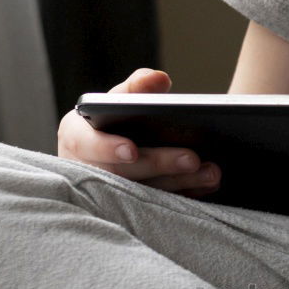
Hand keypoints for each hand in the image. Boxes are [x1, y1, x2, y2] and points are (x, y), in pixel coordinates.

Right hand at [57, 68, 220, 195]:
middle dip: (159, 164)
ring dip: (181, 183)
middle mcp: (88, 169)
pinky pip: (161, 206)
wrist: (117, 150)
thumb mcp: (118, 101)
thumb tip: (158, 78)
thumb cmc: (112, 123)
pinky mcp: (134, 210)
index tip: (132, 149)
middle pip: (122, 173)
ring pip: (145, 194)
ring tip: (211, 172)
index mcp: (77, 137)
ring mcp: (110, 195)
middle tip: (192, 158)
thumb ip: (136, 88)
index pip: (84, 144)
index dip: (107, 148)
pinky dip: (188, 194)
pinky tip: (210, 183)